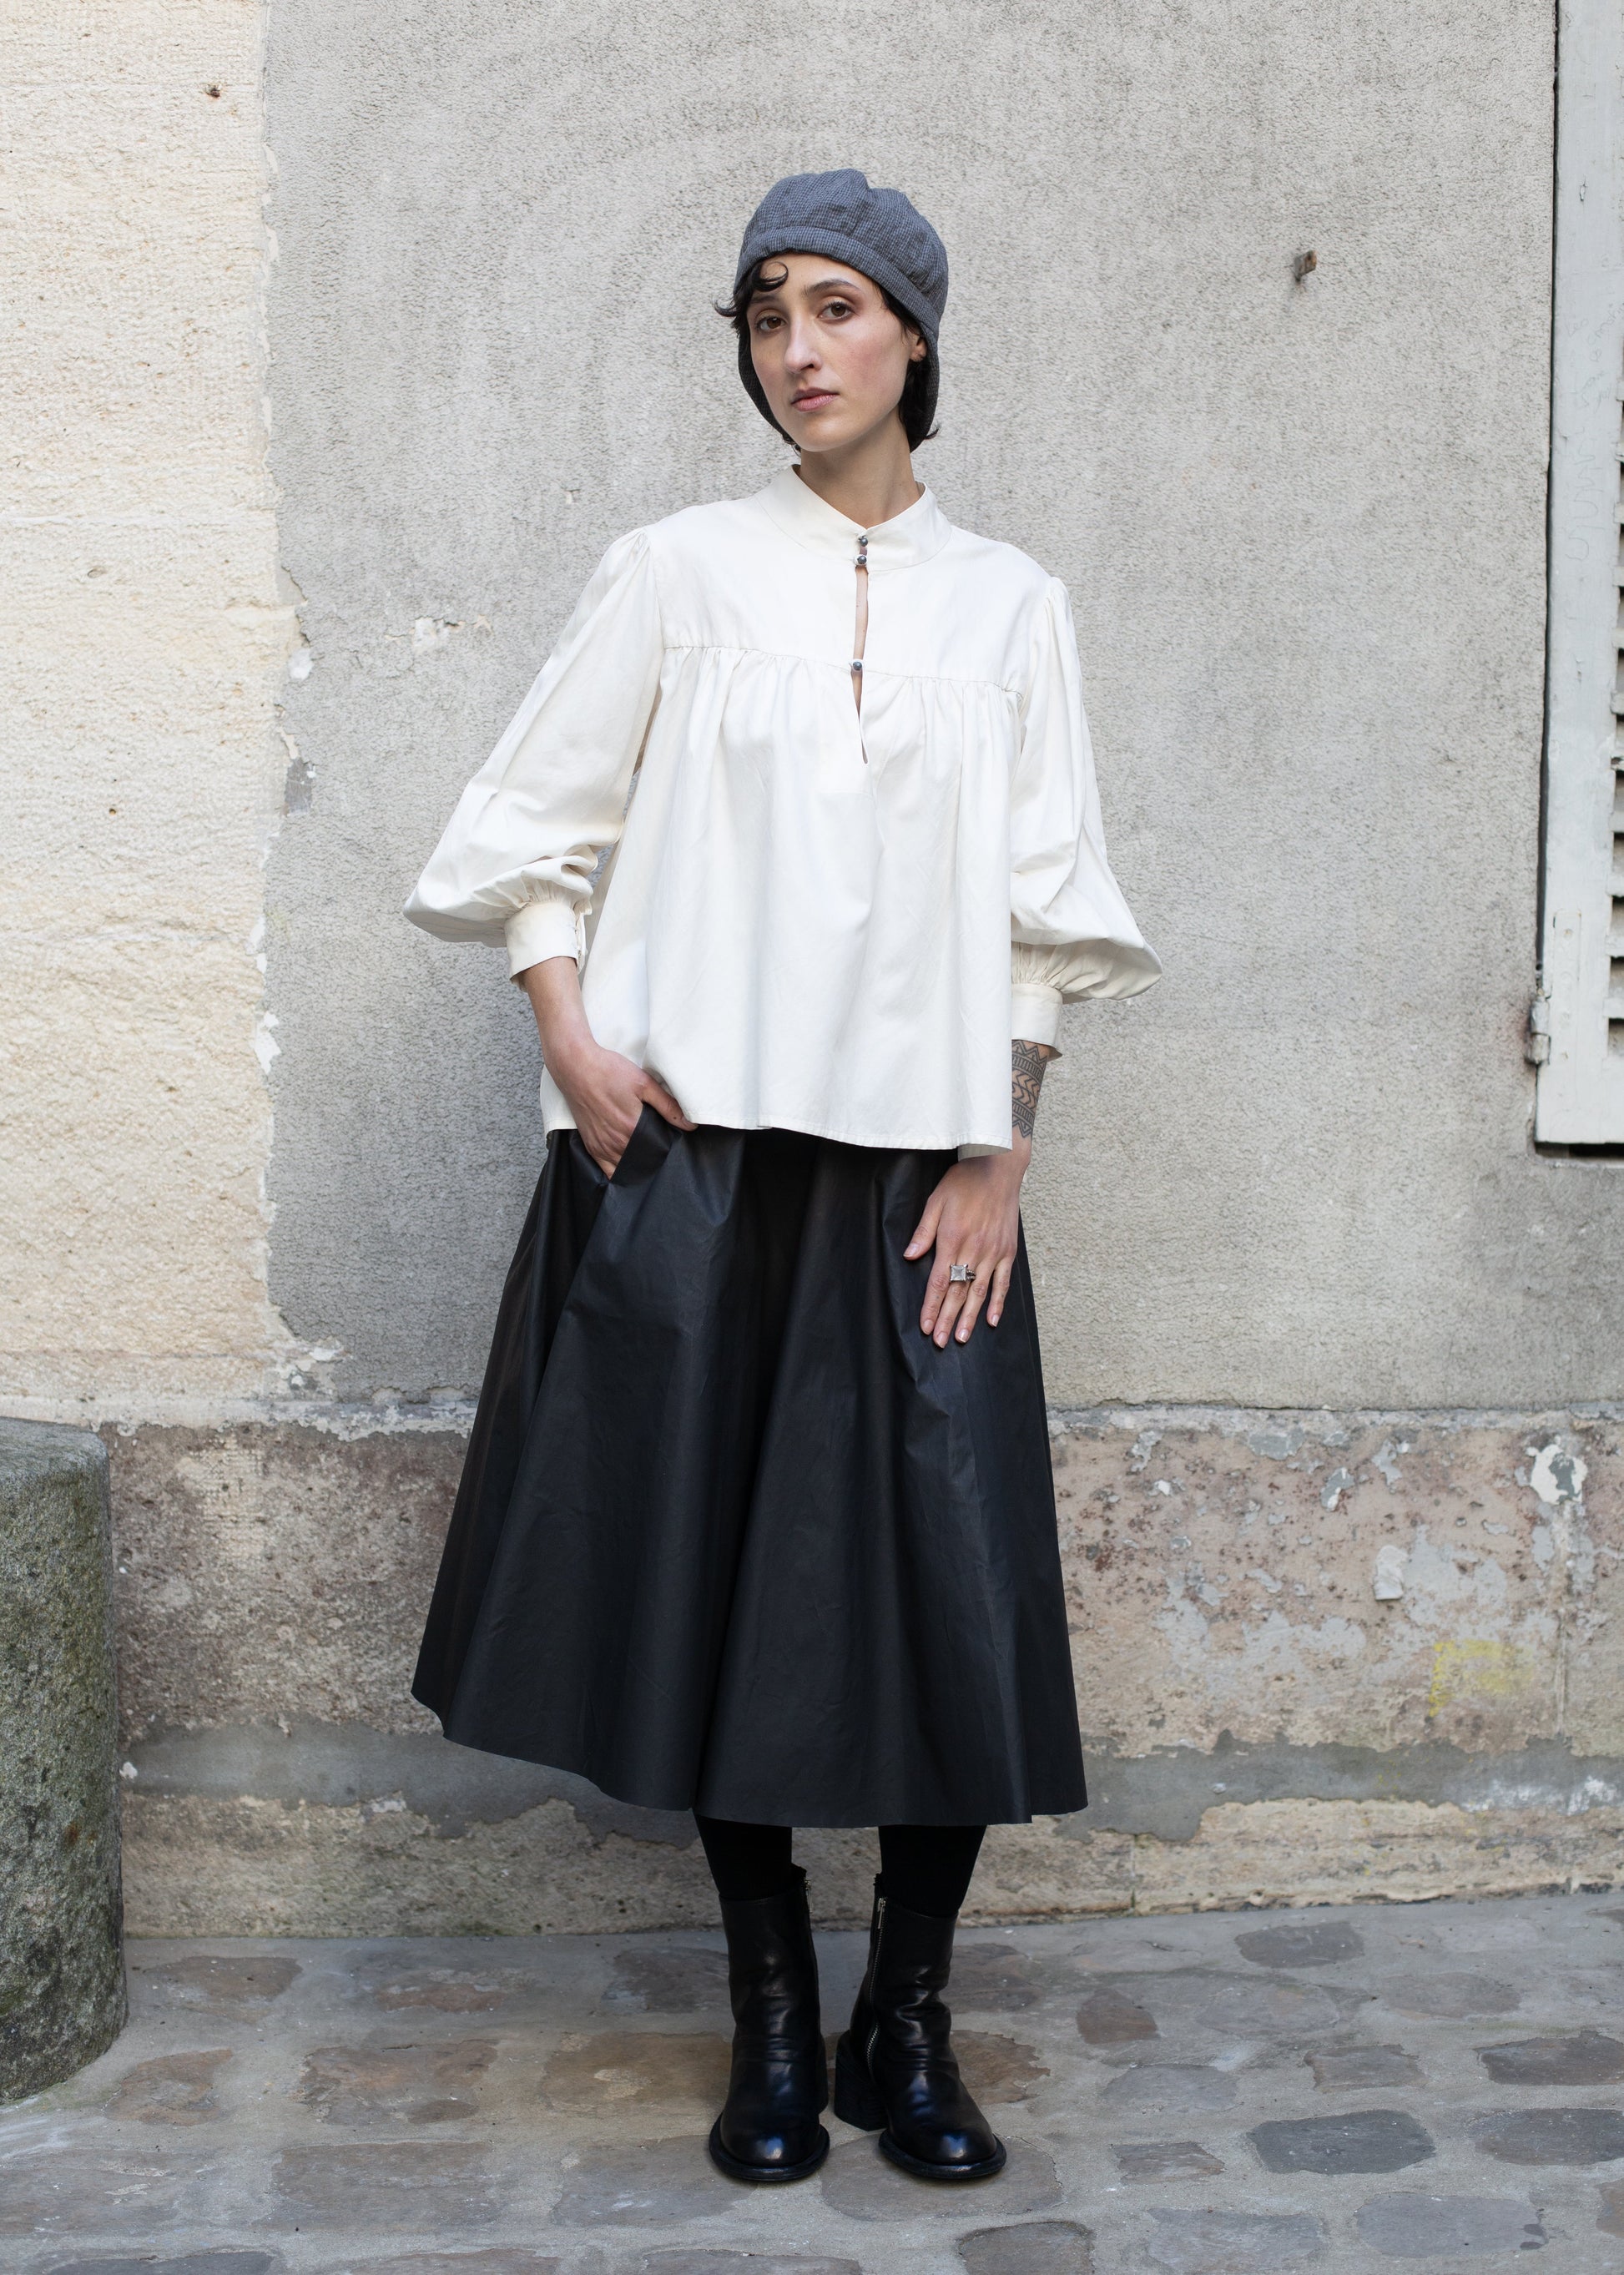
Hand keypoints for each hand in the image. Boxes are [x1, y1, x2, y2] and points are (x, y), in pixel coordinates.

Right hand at [519, 955, 692, 1175]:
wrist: (575, 1066)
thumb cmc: (608, 1071)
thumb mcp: (643, 1083)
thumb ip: (667, 1106)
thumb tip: (690, 1125)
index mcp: (631, 1128)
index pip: (656, 1150)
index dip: (665, 1147)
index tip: (670, 1141)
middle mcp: (615, 1141)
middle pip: (641, 1160)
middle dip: (652, 1157)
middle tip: (660, 1148)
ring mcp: (600, 1145)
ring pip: (624, 1167)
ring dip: (636, 1164)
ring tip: (645, 1156)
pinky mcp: (590, 1144)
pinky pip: (606, 1169)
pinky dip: (618, 1170)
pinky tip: (627, 1165)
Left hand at [906, 1135, 1031, 1345]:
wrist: (998, 1168)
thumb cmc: (964, 1182)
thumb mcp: (936, 1202)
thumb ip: (923, 1232)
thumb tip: (910, 1256)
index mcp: (951, 1239)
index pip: (938, 1282)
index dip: (931, 1307)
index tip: (926, 1327)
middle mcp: (973, 1250)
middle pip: (957, 1292)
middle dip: (947, 1319)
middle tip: (941, 1342)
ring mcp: (993, 1253)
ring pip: (979, 1293)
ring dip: (969, 1318)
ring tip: (962, 1338)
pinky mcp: (1007, 1251)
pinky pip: (1003, 1283)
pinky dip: (998, 1303)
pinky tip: (992, 1320)